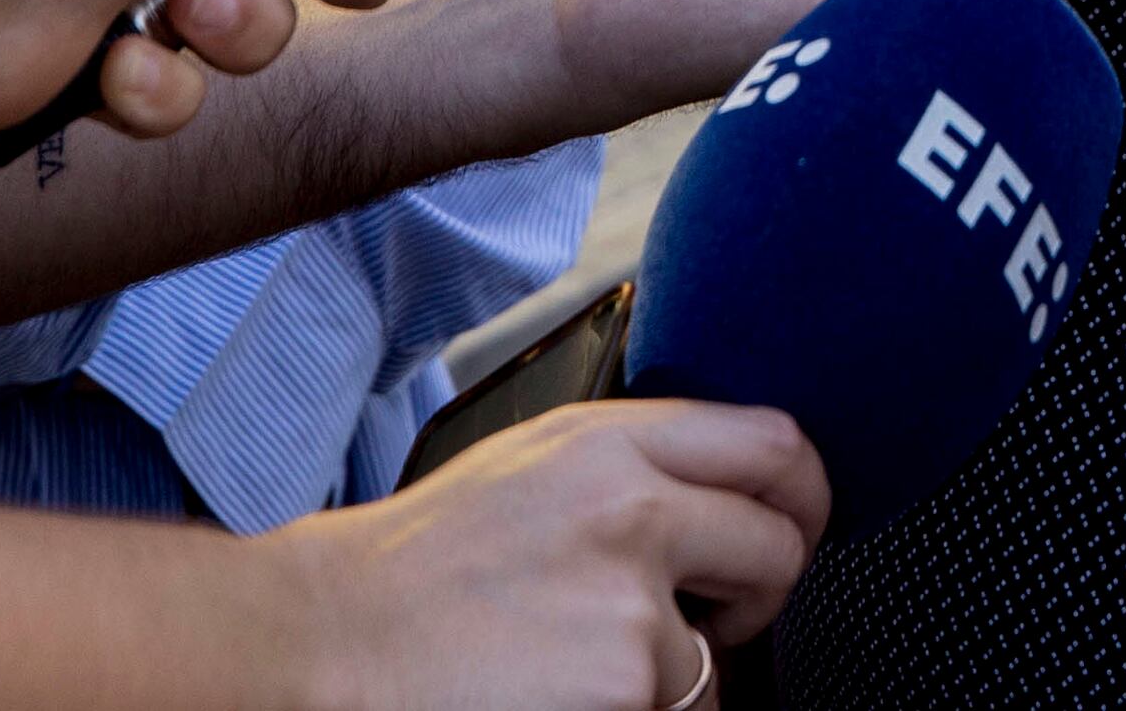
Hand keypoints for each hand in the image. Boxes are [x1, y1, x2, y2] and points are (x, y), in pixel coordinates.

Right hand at [273, 398, 828, 710]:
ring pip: (715, 662)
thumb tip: (717, 494)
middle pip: (778, 545)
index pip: (771, 441)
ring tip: (572, 668)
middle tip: (716, 618)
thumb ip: (626, 467)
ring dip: (667, 682)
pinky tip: (559, 697)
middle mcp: (631, 508)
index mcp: (606, 441)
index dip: (803, 493)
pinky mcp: (625, 686)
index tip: (796, 522)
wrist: (322, 646)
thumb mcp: (529, 471)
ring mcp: (631, 604)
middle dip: (761, 595)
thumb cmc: (411, 573)